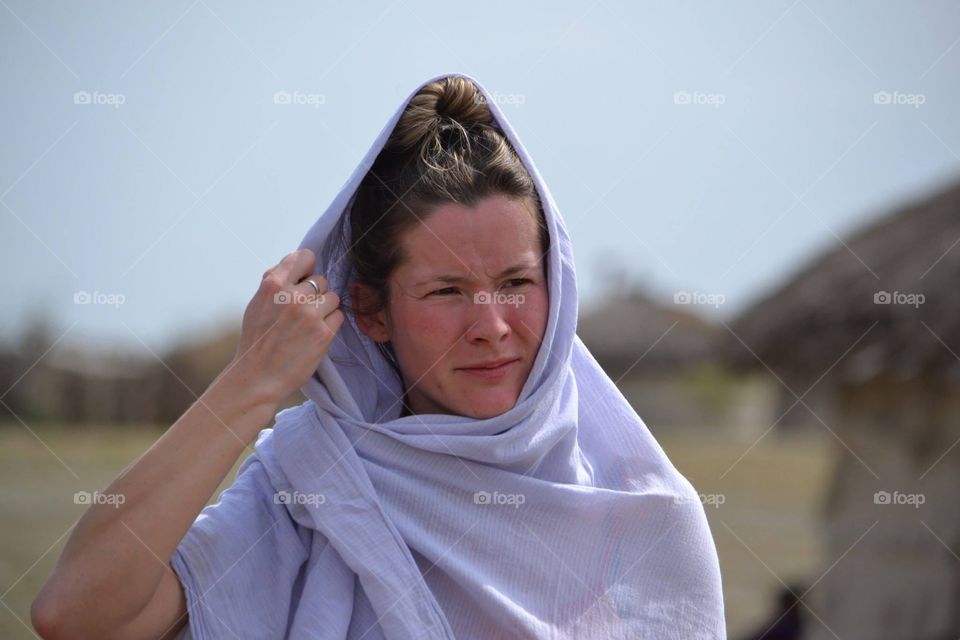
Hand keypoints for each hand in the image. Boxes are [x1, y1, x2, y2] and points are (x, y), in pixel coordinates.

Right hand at [225, 249, 344, 409]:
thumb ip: (277, 281)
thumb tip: (299, 264)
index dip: (307, 268)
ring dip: (326, 309)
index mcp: (274, 285)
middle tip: (303, 312)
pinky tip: (315, 334)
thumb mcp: (258, 302)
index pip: (305, 256)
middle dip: (316, 293)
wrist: (258, 376)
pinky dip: (331, 324)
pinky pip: (339, 316)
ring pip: (334, 297)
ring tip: (309, 324)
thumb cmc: (258, 340)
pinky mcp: (323, 333)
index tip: (304, 280)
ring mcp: (310, 314)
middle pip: (322, 280)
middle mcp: (293, 296)